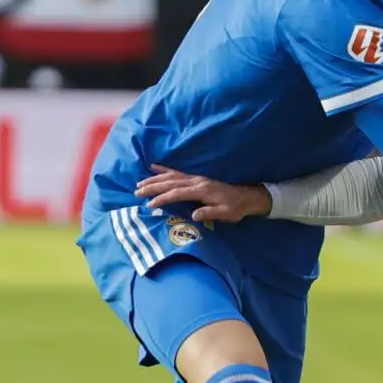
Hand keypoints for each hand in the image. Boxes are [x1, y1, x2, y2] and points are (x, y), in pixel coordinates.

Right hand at [135, 164, 271, 222]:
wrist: (246, 197)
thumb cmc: (235, 208)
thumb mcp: (225, 214)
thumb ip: (209, 213)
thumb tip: (194, 215)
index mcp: (202, 190)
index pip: (177, 194)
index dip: (163, 198)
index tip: (150, 205)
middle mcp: (196, 181)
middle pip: (170, 183)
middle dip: (152, 187)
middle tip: (137, 192)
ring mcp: (195, 178)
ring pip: (170, 176)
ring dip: (154, 179)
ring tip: (139, 183)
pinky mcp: (195, 178)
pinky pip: (176, 172)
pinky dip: (164, 169)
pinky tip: (153, 167)